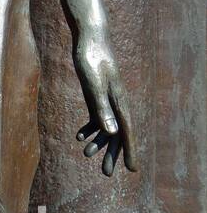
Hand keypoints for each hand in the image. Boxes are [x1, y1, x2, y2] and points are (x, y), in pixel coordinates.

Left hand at [74, 32, 137, 174]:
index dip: (129, 151)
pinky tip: (80, 137)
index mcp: (120, 101)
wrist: (90, 38)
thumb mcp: (93, 85)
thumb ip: (102, 109)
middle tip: (107, 174)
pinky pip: (97, 116)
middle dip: (113, 153)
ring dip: (99, 142)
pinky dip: (90, 128)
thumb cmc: (92, 59)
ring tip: (87, 155)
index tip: (132, 169)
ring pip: (107, 126)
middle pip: (117, 133)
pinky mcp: (97, 94)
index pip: (127, 132)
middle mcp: (116, 102)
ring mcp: (107, 98)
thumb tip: (111, 133)